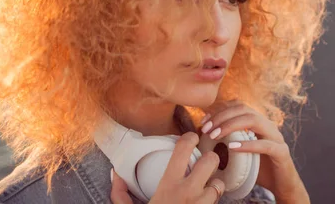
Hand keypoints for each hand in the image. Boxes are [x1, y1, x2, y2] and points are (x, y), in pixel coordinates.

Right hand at [110, 132, 224, 203]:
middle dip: (210, 159)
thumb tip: (114, 175)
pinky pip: (218, 203)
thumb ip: (121, 195)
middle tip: (204, 163)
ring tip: (206, 187)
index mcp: (168, 185)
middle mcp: (189, 192)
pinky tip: (206, 203)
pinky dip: (214, 202)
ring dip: (215, 185)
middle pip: (211, 160)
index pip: (183, 148)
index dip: (190, 137)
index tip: (191, 137)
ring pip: (219, 184)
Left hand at [200, 100, 309, 203]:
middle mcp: (267, 125)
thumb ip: (227, 141)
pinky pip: (265, 144)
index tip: (204, 121)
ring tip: (215, 135)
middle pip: (243, 108)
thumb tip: (203, 135)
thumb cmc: (258, 168)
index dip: (219, 109)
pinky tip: (233, 148)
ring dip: (231, 125)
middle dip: (221, 116)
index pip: (237, 105)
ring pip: (254, 120)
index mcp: (257, 122)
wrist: (281, 185)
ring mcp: (276, 137)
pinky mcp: (282, 152)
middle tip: (206, 129)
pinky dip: (248, 145)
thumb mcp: (239, 151)